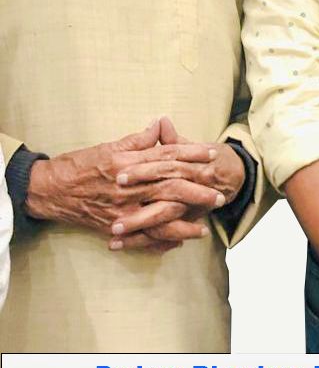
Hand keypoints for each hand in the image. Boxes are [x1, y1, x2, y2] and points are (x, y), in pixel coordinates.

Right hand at [26, 121, 222, 251]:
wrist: (50, 189)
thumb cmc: (79, 164)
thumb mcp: (108, 146)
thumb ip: (138, 140)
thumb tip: (161, 125)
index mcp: (127, 163)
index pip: (166, 156)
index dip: (191, 154)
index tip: (212, 155)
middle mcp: (127, 187)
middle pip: (170, 188)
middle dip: (197, 192)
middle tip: (219, 195)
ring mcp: (121, 210)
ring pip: (160, 217)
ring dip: (184, 223)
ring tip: (204, 227)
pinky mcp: (114, 227)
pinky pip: (142, 237)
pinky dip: (161, 241)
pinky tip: (179, 243)